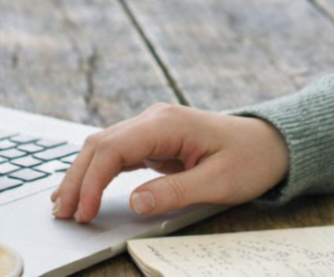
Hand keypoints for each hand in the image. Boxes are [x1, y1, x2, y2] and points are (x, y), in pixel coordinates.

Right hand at [51, 103, 289, 222]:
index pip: (113, 148)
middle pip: (100, 145)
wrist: (272, 143)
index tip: (84, 212)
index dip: (92, 181)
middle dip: (77, 178)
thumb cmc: (250, 159)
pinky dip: (97, 172)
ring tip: (64, 206)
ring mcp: (153, 128)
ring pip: (103, 147)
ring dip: (82, 174)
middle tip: (61, 214)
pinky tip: (84, 190)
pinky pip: (116, 154)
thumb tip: (135, 203)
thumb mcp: (219, 182)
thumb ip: (175, 192)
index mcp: (167, 124)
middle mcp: (154, 119)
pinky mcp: (154, 140)